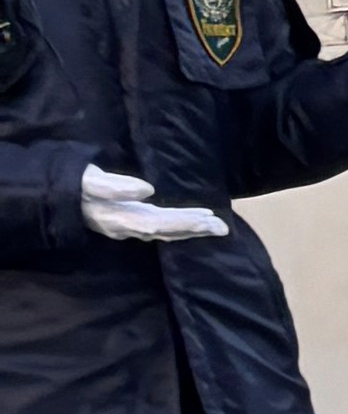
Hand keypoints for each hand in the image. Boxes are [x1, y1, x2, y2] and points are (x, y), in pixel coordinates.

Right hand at [81, 165, 229, 245]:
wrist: (58, 198)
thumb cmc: (74, 187)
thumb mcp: (89, 181)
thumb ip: (115, 186)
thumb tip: (148, 189)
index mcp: (120, 219)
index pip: (157, 224)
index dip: (182, 223)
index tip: (206, 220)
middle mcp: (129, 227)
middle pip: (167, 231)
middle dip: (194, 229)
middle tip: (223, 228)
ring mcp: (131, 226)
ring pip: (167, 232)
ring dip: (191, 229)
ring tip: (217, 226)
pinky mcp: (132, 222)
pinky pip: (162, 228)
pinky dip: (181, 226)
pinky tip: (196, 221)